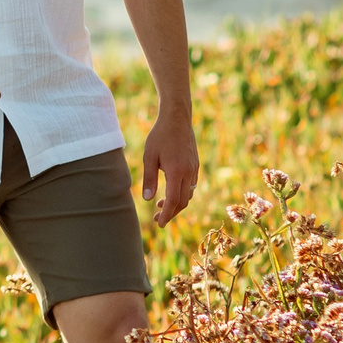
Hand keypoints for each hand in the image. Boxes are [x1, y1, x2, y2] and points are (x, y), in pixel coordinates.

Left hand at [141, 111, 199, 226]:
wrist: (177, 119)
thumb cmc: (160, 136)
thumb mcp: (149, 157)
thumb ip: (149, 179)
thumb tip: (147, 199)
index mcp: (177, 171)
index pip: (174, 200)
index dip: (167, 214)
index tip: (159, 223)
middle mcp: (189, 172)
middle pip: (183, 201)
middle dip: (171, 212)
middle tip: (157, 218)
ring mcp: (194, 168)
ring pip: (188, 194)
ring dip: (177, 204)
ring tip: (160, 206)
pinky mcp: (195, 165)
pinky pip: (191, 185)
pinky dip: (182, 193)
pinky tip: (170, 192)